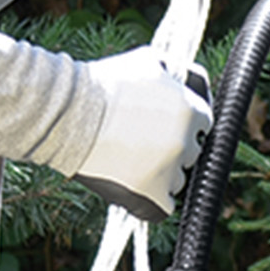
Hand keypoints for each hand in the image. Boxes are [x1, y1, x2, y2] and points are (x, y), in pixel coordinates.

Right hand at [72, 47, 212, 220]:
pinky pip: (162, 208)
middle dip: (172, 147)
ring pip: (177, 180)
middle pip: (191, 153)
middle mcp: (185, 143)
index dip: (182, 123)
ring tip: (128, 161)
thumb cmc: (103, 84)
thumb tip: (197, 84)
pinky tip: (132, 186)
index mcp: (191, 111)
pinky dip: (151, 201)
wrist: (66, 113)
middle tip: (140, 140)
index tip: (160, 124)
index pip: (203, 124)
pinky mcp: (150, 197)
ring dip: (161, 174)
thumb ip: (184, 74)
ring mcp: (168, 172)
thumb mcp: (150, 61)